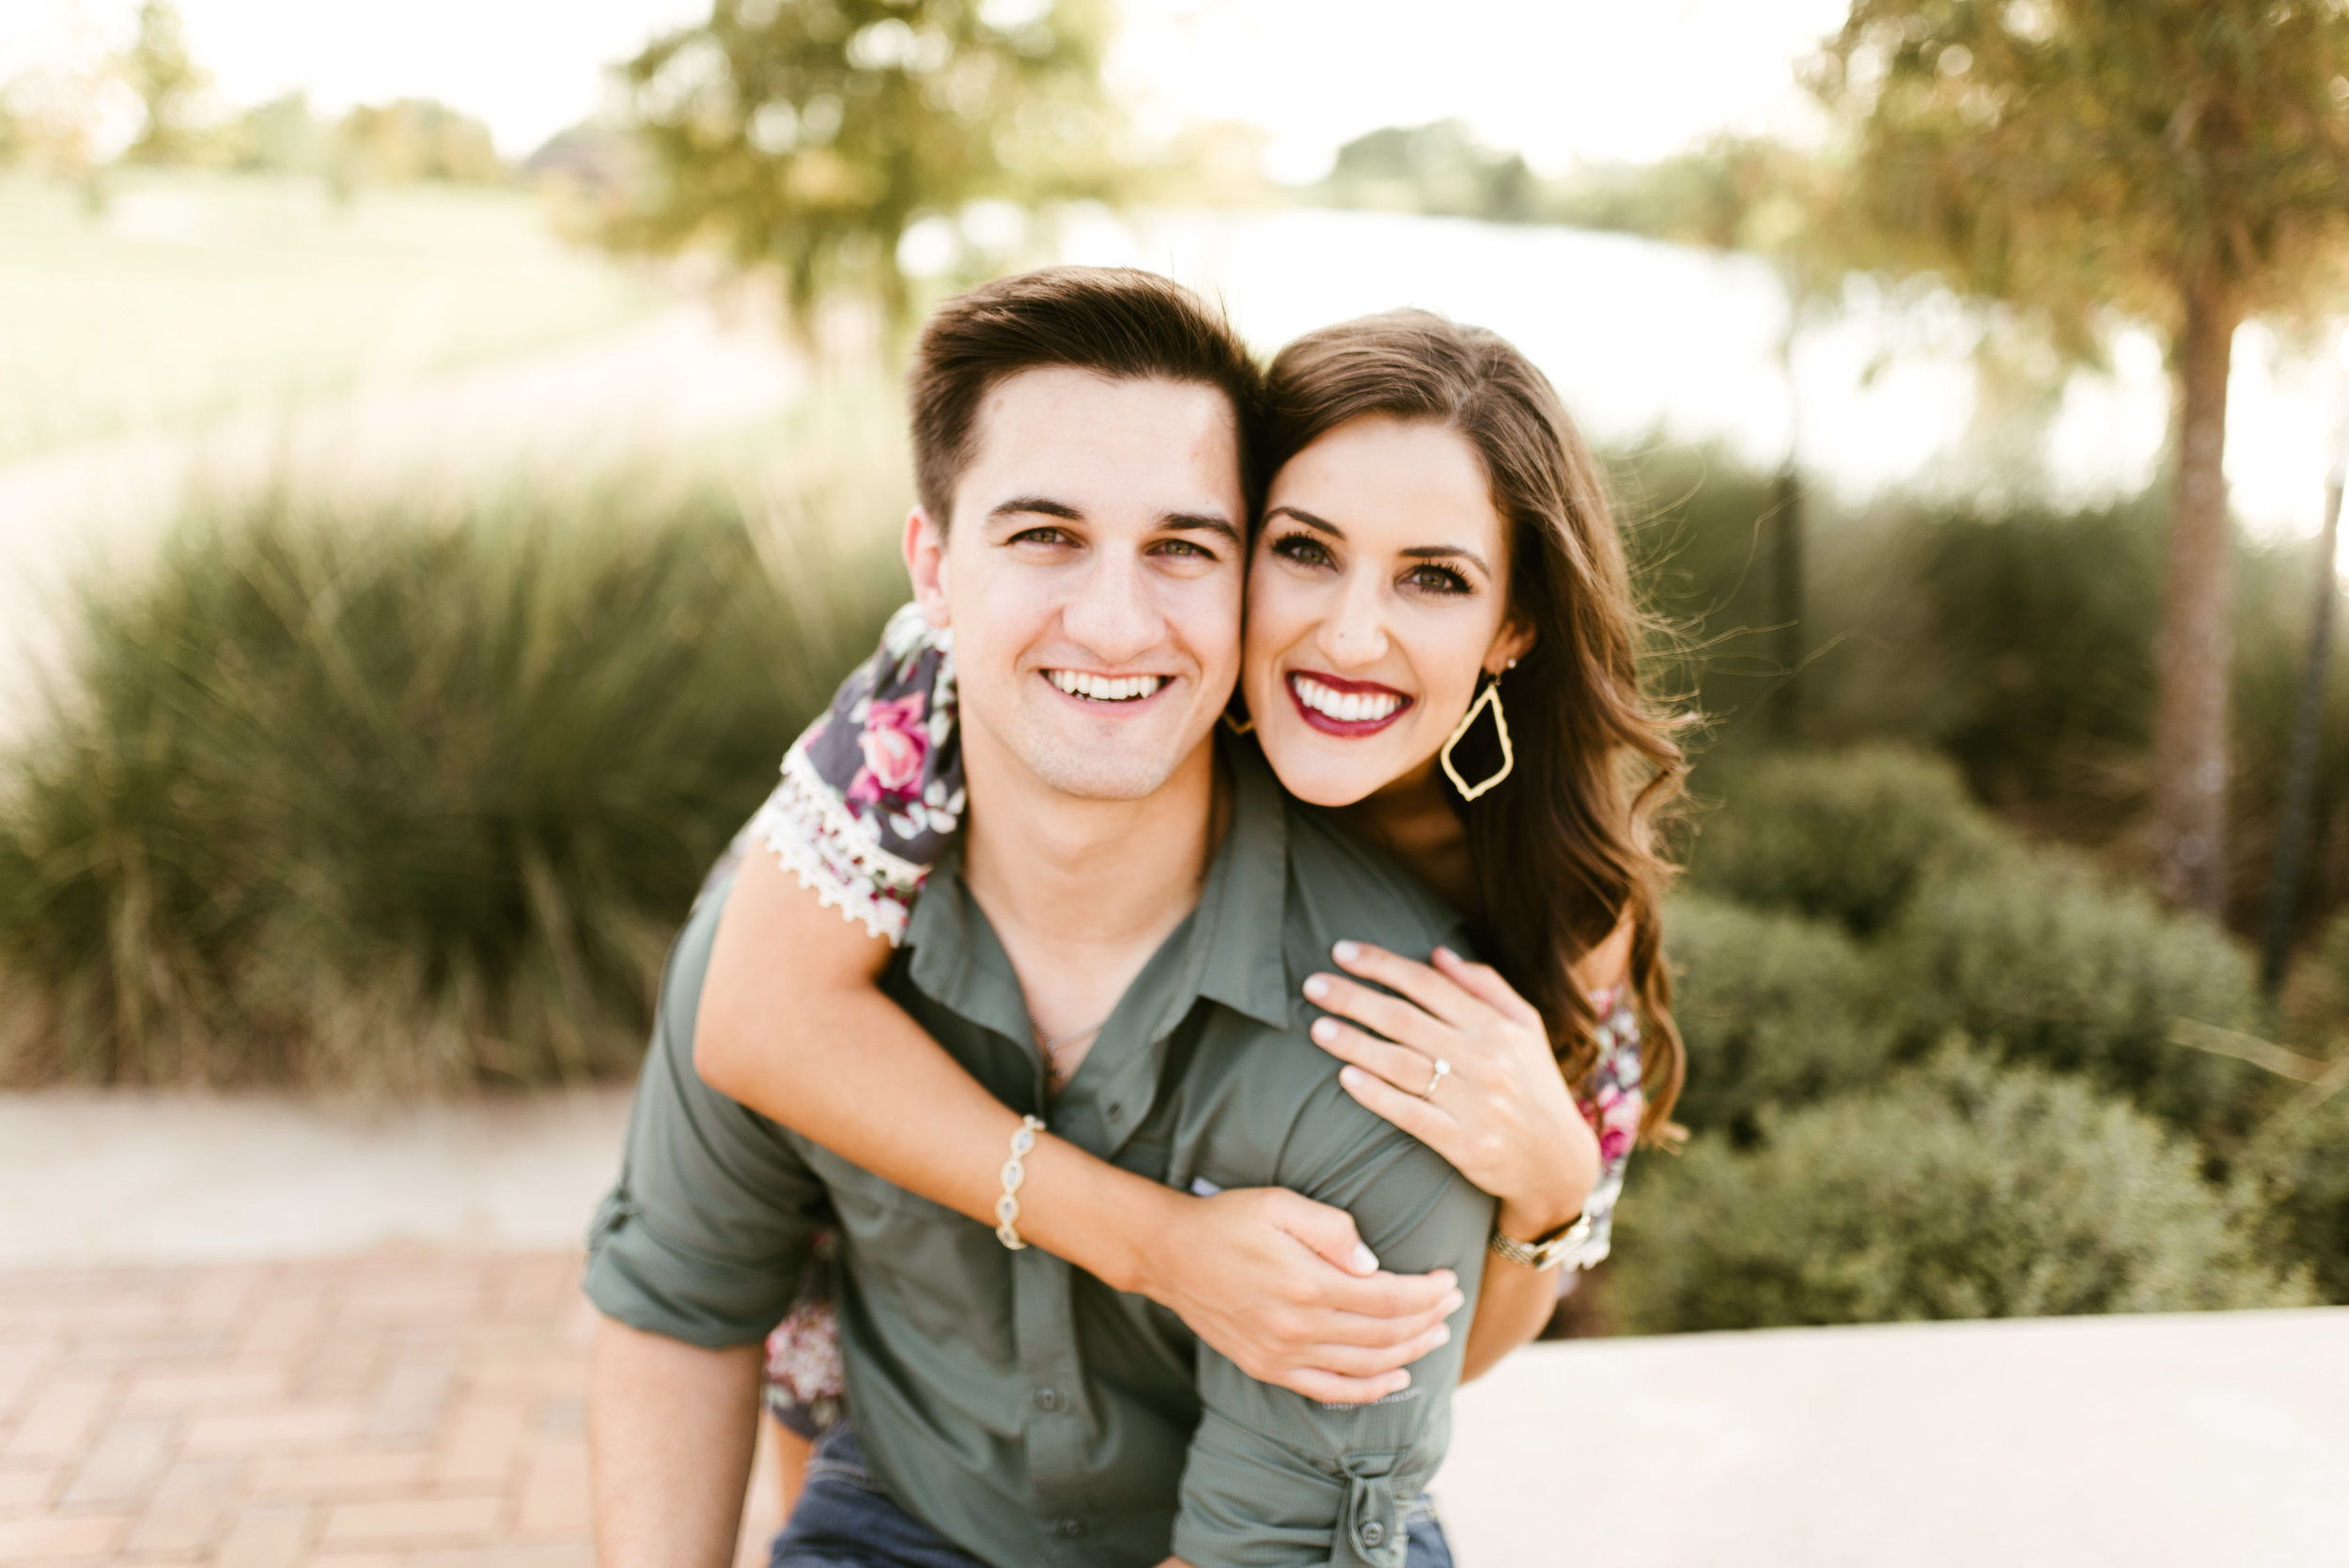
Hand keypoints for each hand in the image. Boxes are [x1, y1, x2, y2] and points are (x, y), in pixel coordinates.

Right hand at [1138, 1187, 1465, 1405]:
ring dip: (1410, 1353)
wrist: (1170, 1255)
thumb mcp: (1279, 1204)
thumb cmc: (1228, 1220)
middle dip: (1427, 1319)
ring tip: (1436, 1335)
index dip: (1427, 1292)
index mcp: (1307, 1283)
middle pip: (1385, 1334)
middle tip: (1453, 1304)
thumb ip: (1331, 1229)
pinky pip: (1330, 1389)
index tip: (1449, 1280)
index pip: (1388, 1296)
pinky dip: (1370, 1390)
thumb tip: (1372, 1262)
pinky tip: (1396, 1378)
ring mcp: (1283, 1355)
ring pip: (1366, 1365)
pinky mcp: (1269, 1369)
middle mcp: (1298, 1327)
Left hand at [1305, 941, 1599, 1240]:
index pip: (1428, 984)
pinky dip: (1375, 1094)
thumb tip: (1437, 953)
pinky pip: (1410, 1114)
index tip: (1341, 952)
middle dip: (1353, 998)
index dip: (1381, 964)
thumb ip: (1485, 986)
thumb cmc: (1534, 1085)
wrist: (1558, 1164)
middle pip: (1405, 1020)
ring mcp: (1474, 1104)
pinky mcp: (1463, 1144)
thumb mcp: (1526, 1028)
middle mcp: (1487, 1060)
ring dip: (1354, 1043)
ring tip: (1317, 1029)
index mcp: (1498, 1026)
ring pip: (1401, 1064)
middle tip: (1312, 984)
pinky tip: (1344, 1076)